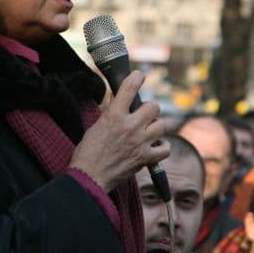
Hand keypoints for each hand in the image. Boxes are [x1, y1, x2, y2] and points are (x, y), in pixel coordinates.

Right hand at [71, 71, 168, 191]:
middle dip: (150, 110)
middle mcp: (130, 126)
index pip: (129, 88)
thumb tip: (121, 102)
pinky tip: (155, 146)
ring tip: (148, 132)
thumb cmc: (88, 152)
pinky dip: (162, 147)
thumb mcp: (97, 125)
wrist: (89, 177)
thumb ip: (112, 113)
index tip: (139, 75)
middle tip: (144, 115)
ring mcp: (140, 142)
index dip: (137, 77)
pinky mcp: (145, 158)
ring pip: (162, 126)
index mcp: (114, 115)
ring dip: (156, 127)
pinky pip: (165, 148)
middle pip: (154, 107)